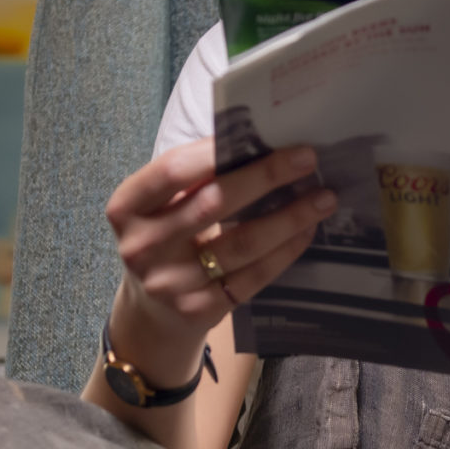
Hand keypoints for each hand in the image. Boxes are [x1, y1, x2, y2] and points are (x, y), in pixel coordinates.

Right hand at [106, 139, 336, 362]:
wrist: (152, 311)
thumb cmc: (166, 238)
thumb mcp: (161, 207)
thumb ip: (194, 179)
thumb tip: (260, 144)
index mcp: (126, 207)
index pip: (173, 170)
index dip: (219, 150)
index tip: (267, 137)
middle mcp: (142, 246)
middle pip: (213, 204)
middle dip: (266, 177)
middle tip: (308, 160)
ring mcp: (169, 282)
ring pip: (241, 243)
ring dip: (289, 218)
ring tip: (323, 198)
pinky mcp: (197, 310)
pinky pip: (252, 277)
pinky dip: (284, 251)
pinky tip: (306, 232)